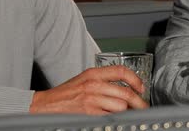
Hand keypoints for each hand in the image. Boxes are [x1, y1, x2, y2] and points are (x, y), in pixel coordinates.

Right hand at [29, 65, 148, 114]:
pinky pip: (111, 116)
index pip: (121, 71)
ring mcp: (92, 99)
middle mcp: (93, 84)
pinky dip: (116, 118)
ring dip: (126, 112)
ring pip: (121, 106)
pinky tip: (115, 118)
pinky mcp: (90, 113)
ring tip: (126, 114)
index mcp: (93, 73)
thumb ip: (103, 81)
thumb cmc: (65, 94)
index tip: (141, 87)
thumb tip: (124, 89)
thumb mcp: (84, 80)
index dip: (136, 80)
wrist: (46, 105)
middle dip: (138, 102)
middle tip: (142, 106)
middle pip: (126, 92)